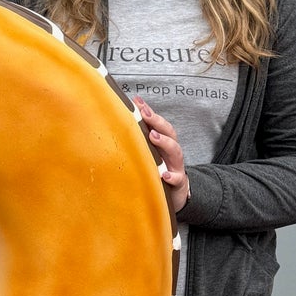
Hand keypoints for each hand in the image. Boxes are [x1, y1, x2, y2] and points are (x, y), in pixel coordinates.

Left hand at [135, 97, 189, 212]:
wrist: (176, 194)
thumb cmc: (159, 171)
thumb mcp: (149, 156)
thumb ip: (139, 143)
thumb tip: (118, 126)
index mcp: (163, 144)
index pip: (158, 124)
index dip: (149, 112)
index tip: (137, 102)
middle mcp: (170, 152)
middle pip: (169, 132)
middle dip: (157, 121)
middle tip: (145, 114)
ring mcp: (176, 166)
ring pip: (175, 152)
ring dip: (165, 143)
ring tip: (153, 137)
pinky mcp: (178, 183)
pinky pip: (177, 179)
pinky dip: (172, 177)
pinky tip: (165, 175)